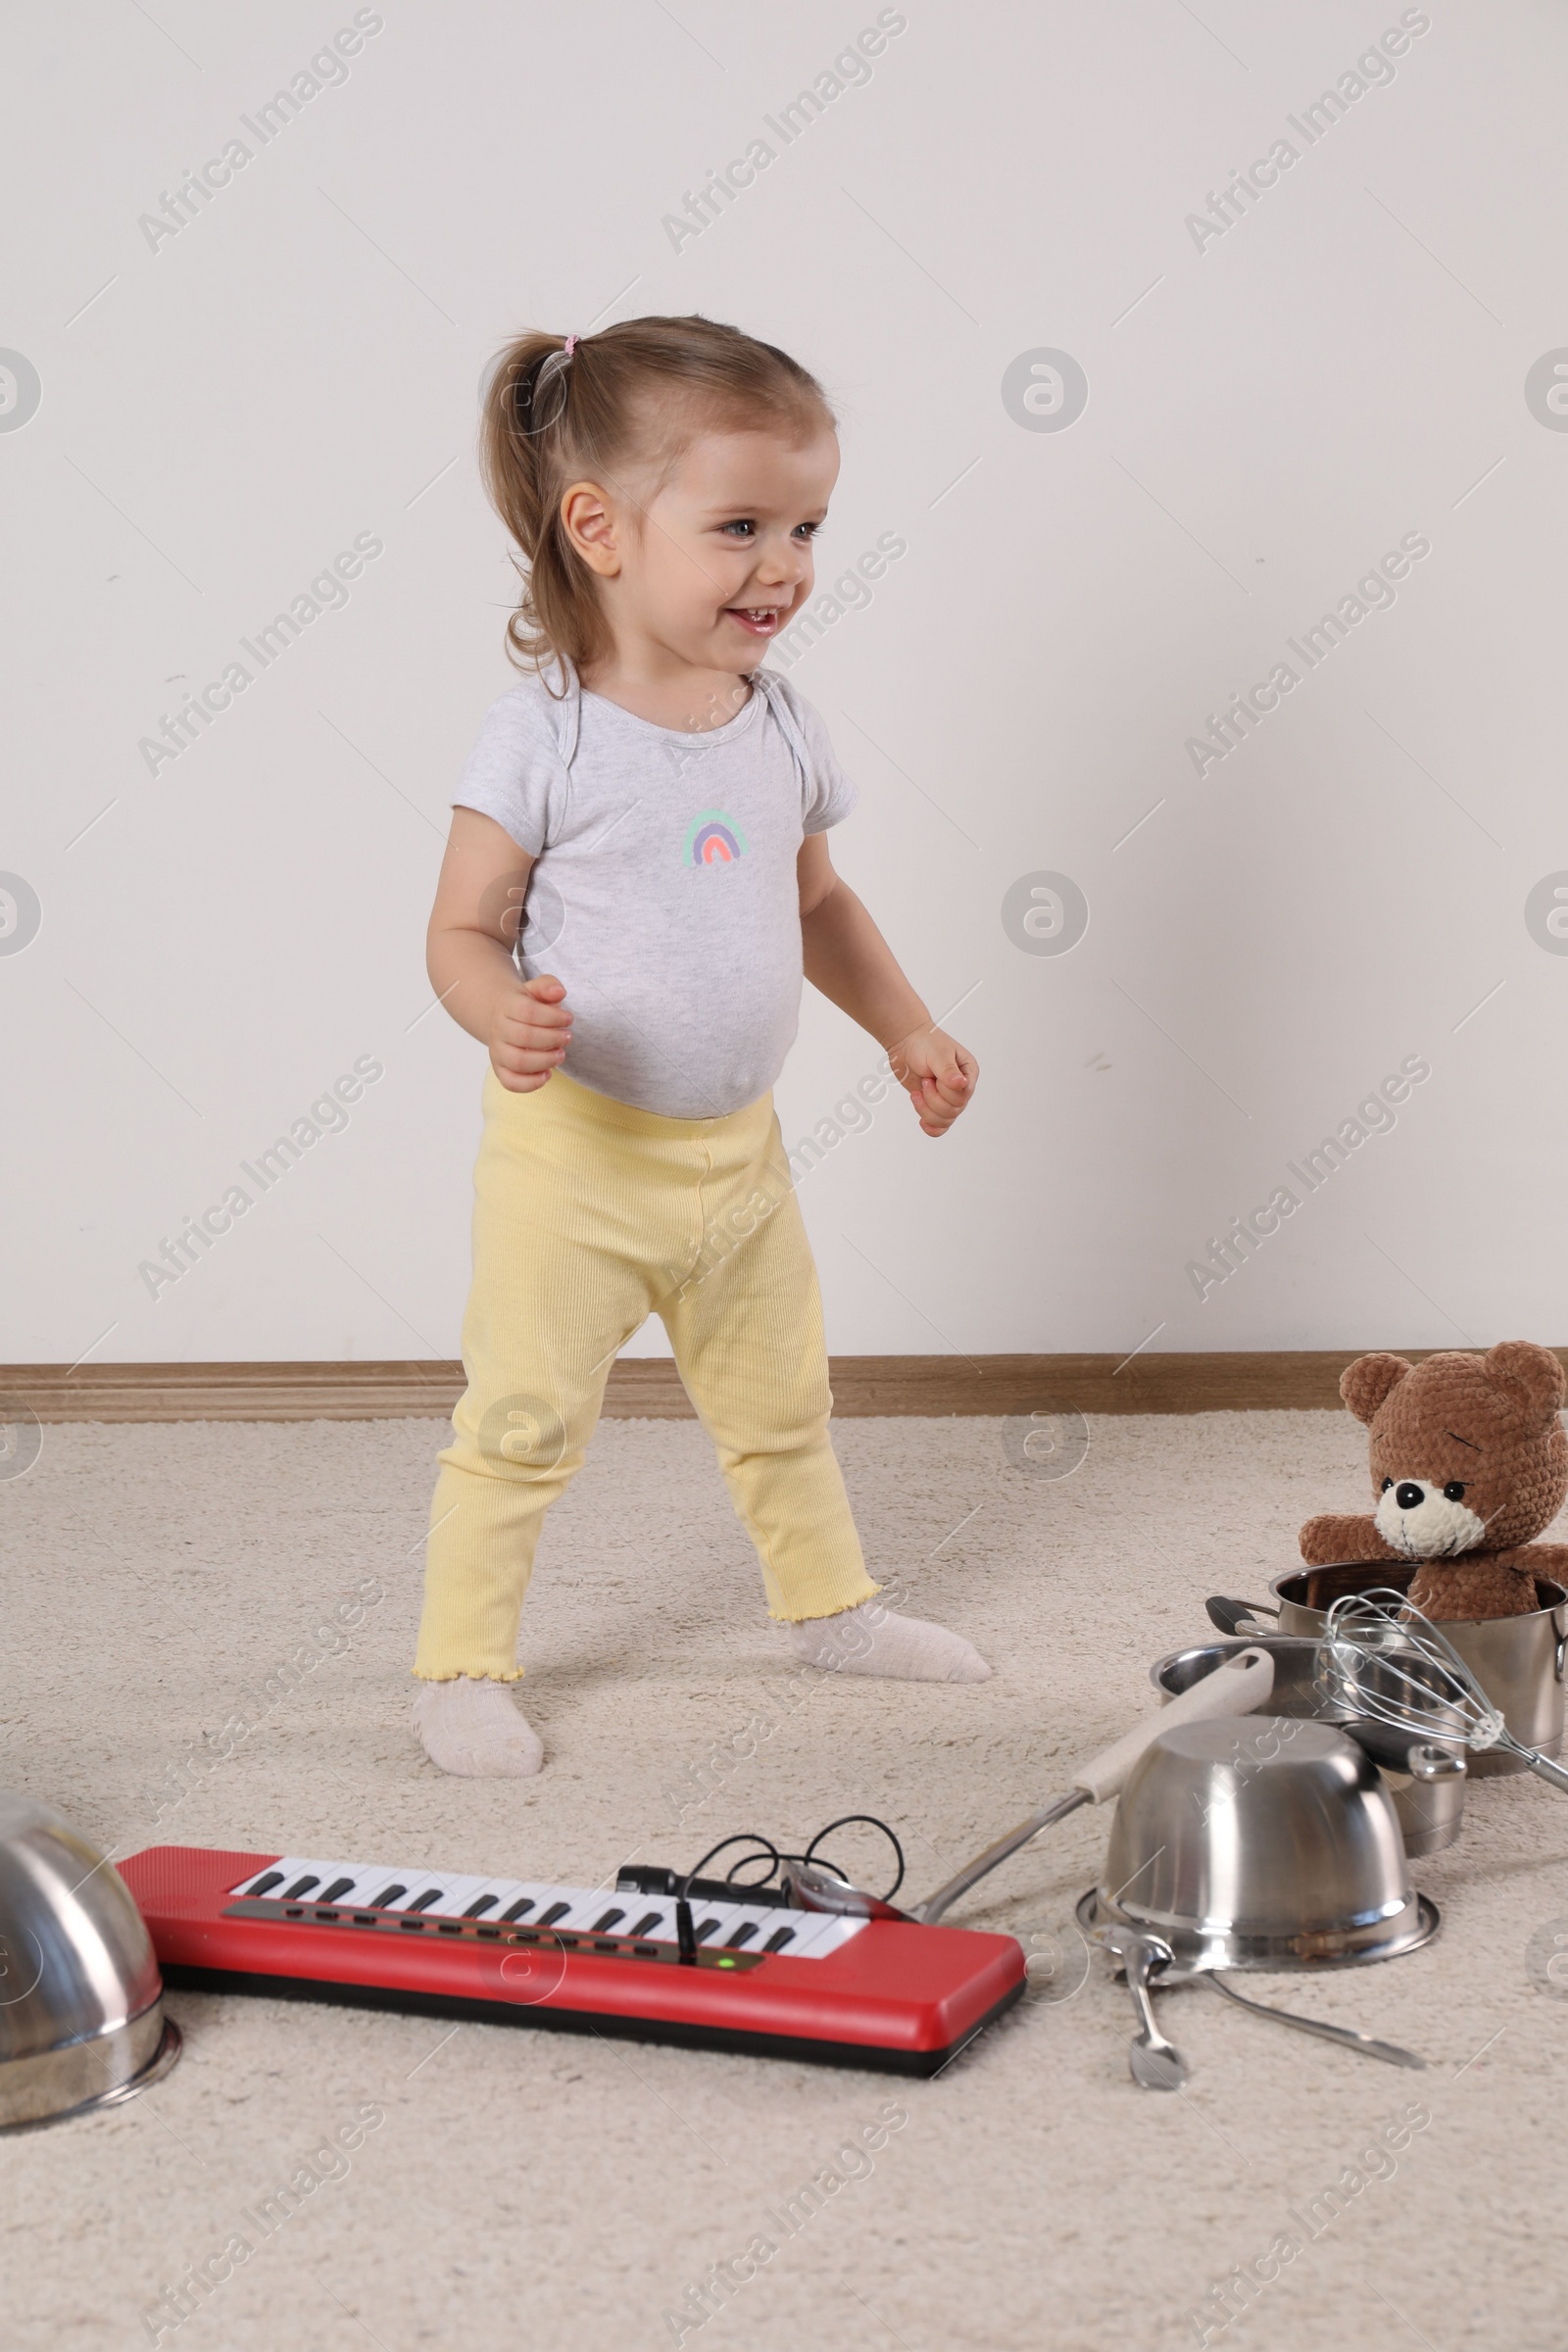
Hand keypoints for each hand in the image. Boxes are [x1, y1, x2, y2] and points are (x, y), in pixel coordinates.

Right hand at [489, 973, 571, 1092]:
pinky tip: (547, 1074)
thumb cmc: (527, 1004)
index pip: (528, 1012)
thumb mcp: (536, 989)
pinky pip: (511, 1082)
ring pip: (518, 1061)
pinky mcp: (500, 1070)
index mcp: (506, 1006)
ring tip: (560, 1054)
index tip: (568, 1019)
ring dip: (545, 1060)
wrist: (503, 1018)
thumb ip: (548, 986)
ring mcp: (497, 1051)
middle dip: (552, 1039)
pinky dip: (530, 1083)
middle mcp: (498, 1029)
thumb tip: (559, 992)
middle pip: (524, 1037)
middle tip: (567, 1037)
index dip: (553, 1017)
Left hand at [886, 1025, 977, 1136]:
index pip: (963, 1096)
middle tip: (924, 1080)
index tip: (932, 1076)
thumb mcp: (938, 1054)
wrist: (905, 1043)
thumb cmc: (924, 1043)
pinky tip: (922, 1121)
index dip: (945, 1091)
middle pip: (954, 1110)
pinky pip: (939, 1126)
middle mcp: (961, 1087)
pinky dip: (931, 1127)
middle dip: (933, 1099)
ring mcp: (948, 1097)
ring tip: (917, 1092)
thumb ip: (948, 1071)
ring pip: (945, 1120)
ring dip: (926, 1110)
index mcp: (968, 1073)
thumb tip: (961, 1084)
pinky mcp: (934, 1104)